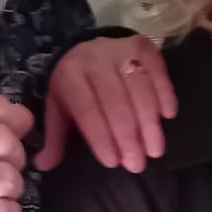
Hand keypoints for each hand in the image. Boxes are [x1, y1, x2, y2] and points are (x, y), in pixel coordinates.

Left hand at [36, 35, 177, 173]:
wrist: (87, 48)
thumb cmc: (74, 87)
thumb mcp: (59, 109)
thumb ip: (55, 138)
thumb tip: (43, 165)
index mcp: (70, 76)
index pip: (87, 109)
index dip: (101, 136)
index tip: (113, 163)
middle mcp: (95, 59)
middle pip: (115, 100)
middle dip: (128, 136)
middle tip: (138, 164)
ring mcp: (121, 50)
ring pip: (139, 87)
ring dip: (149, 121)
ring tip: (154, 150)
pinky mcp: (143, 46)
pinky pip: (157, 70)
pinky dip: (164, 93)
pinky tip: (167, 116)